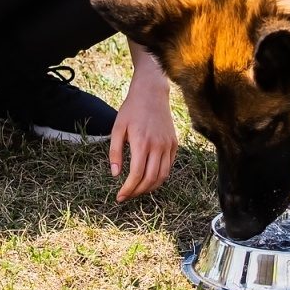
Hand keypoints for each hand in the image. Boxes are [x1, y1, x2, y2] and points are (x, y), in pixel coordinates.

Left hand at [110, 63, 177, 201]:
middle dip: (138, 192)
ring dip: (150, 188)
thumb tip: (116, 175)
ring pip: (162, 176)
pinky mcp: (174, 144)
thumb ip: (115, 152)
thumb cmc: (131, 109)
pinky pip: (169, 167)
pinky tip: (148, 178)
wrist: (152, 92)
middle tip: (127, 195)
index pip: (137, 175)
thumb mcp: (117, 128)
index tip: (120, 197)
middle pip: (151, 180)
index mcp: (141, 142)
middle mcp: (157, 146)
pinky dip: (159, 177)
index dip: (128, 189)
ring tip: (137, 190)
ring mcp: (168, 145)